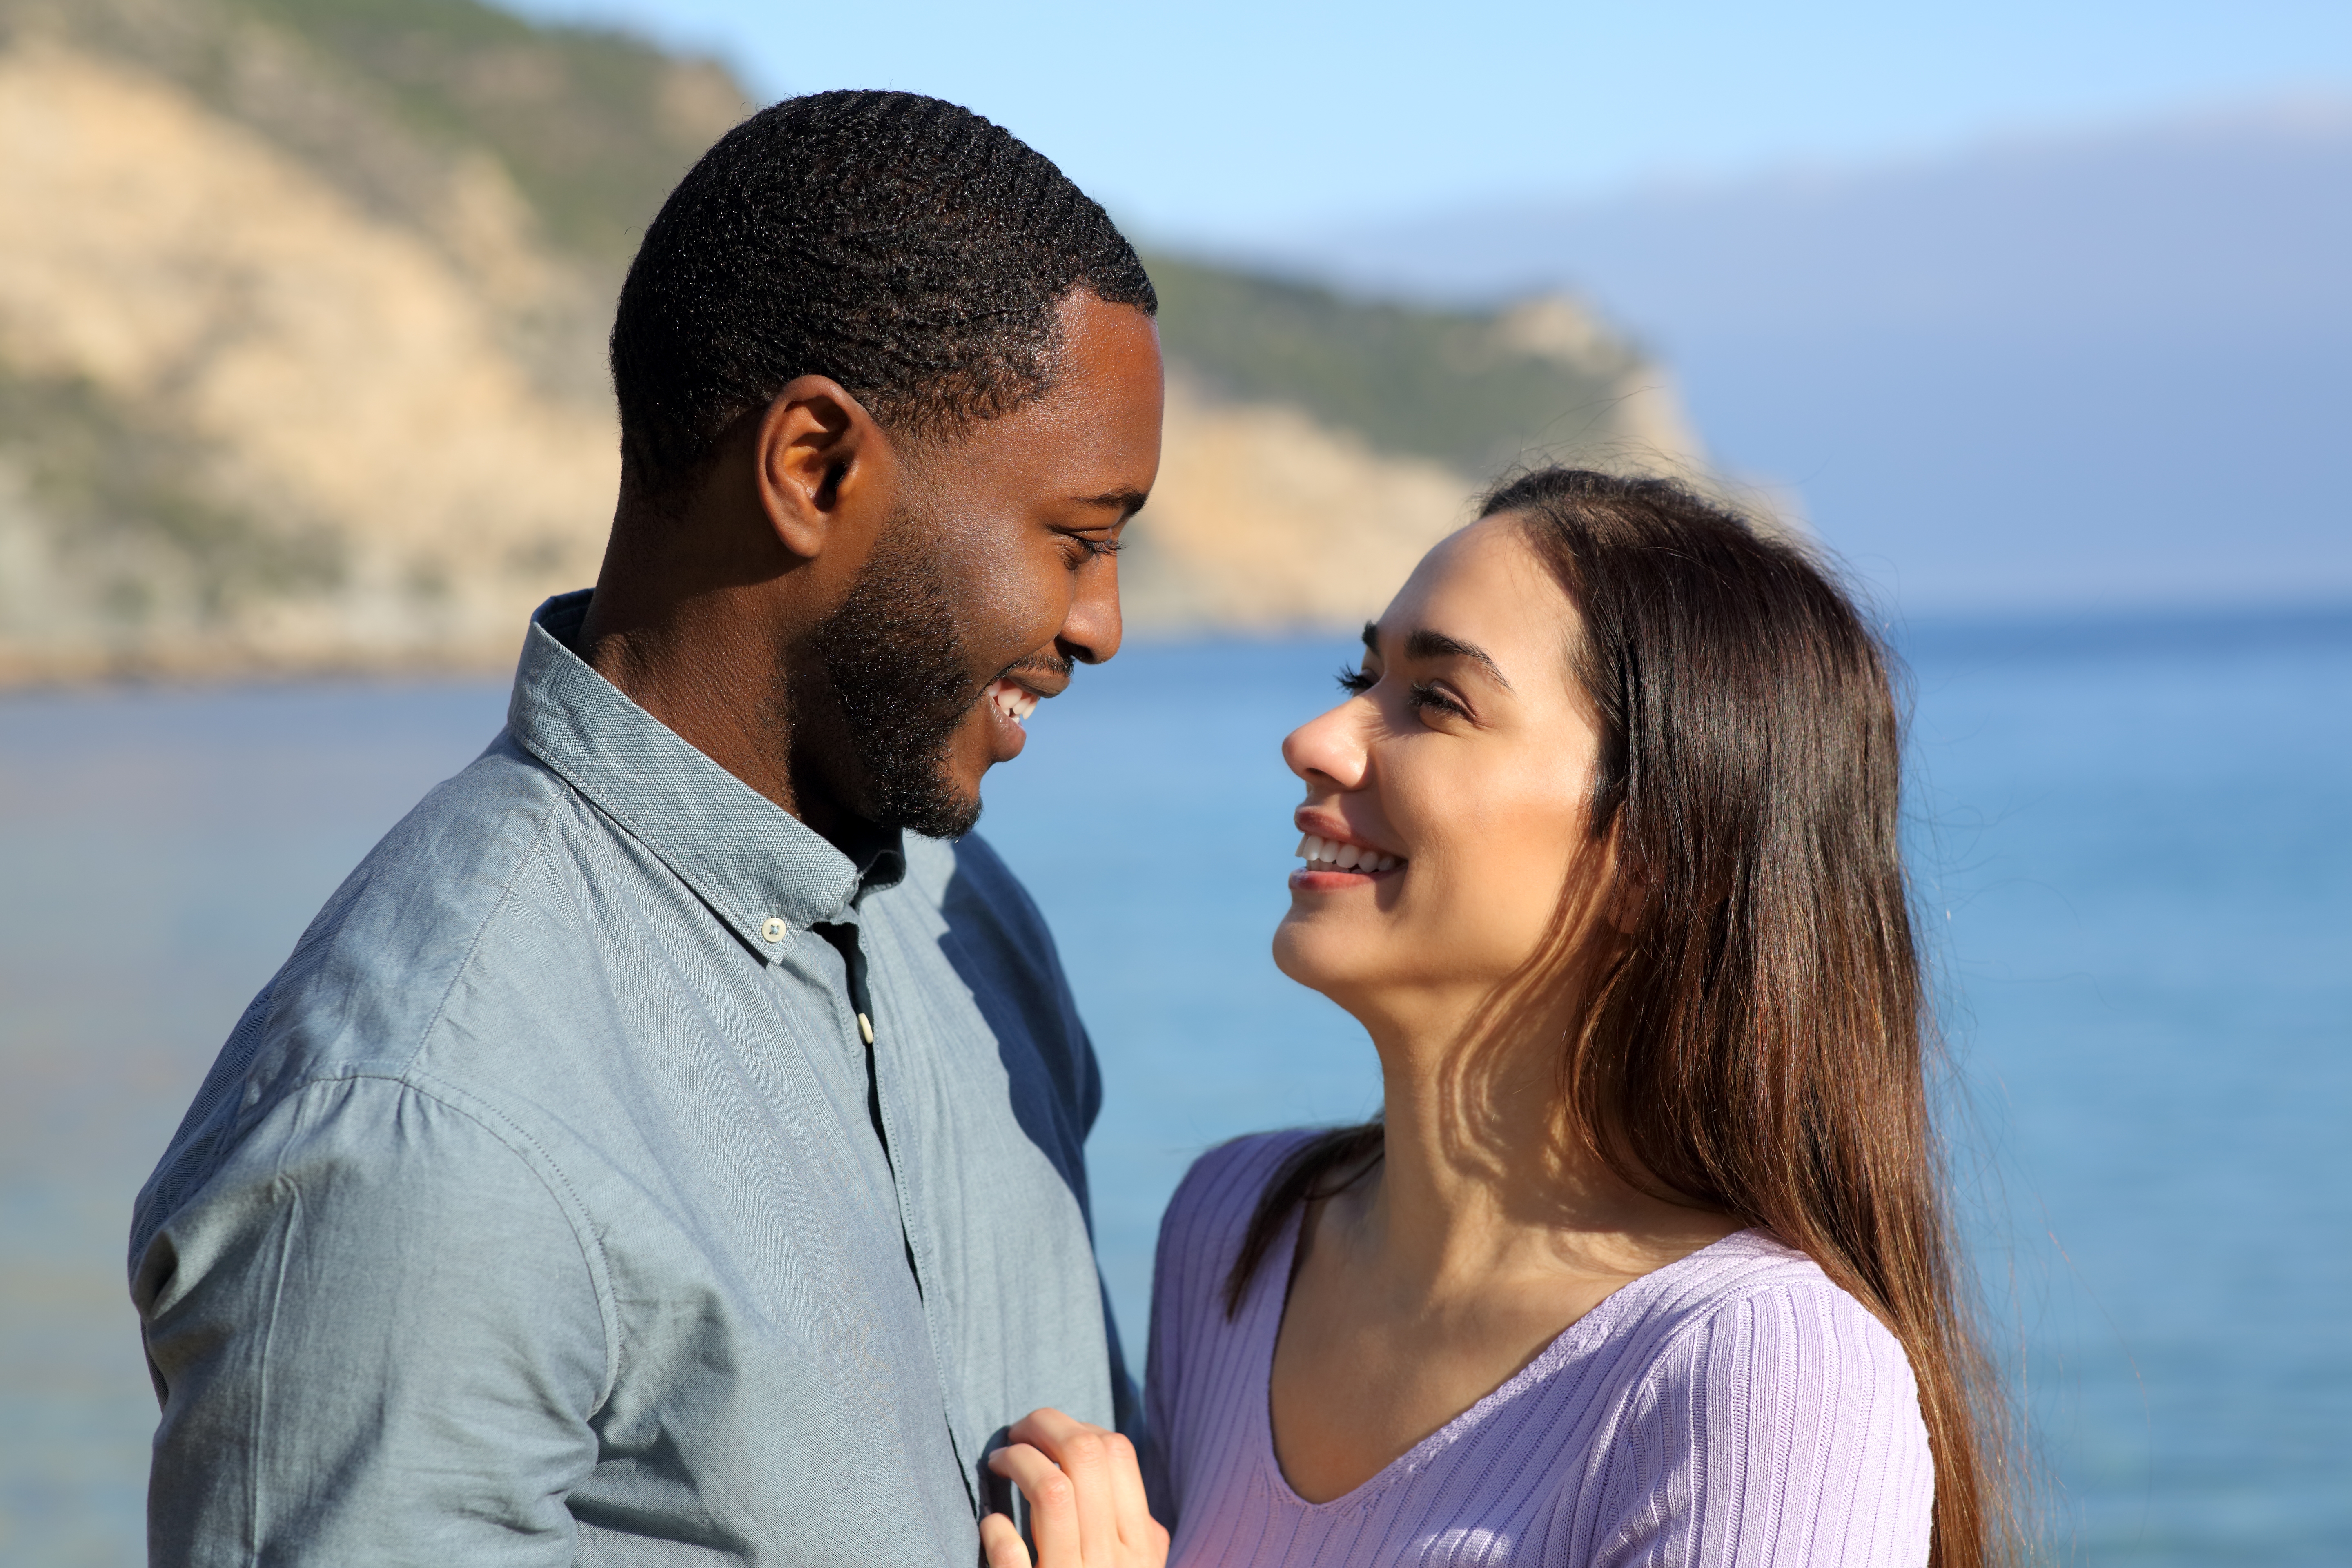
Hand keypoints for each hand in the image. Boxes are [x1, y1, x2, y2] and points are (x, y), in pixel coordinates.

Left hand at [982, 1407, 1168, 1567]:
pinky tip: (992, 1524)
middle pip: (1084, 1455)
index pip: (1118, 1452)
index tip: (1049, 1434)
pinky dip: (997, 1529)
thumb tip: (1112, 1473)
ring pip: (1053, 1490)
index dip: (1076, 1427)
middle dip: (1042, 1425)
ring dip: (1018, 1461)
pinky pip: (1012, 1552)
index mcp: (1140, 1546)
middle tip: (1016, 1433)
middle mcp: (1114, 1559)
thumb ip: (1135, 1531)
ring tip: (998, 1462)